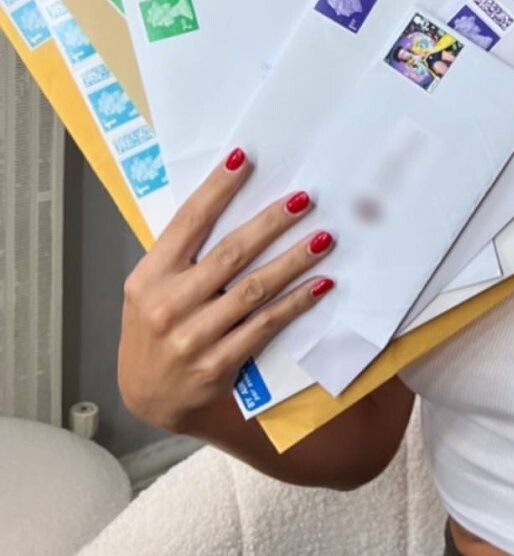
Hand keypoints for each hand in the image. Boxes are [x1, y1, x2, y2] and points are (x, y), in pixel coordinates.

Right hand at [117, 151, 335, 432]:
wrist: (148, 396)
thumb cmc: (155, 329)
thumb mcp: (150, 287)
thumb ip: (181, 254)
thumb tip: (227, 202)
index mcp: (149, 276)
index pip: (188, 222)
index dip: (217, 189)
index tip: (245, 159)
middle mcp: (168, 304)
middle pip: (230, 253)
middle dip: (271, 223)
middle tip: (303, 200)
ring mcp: (193, 337)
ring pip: (254, 289)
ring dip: (293, 260)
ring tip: (324, 238)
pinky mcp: (218, 363)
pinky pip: (265, 325)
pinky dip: (295, 303)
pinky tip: (319, 284)